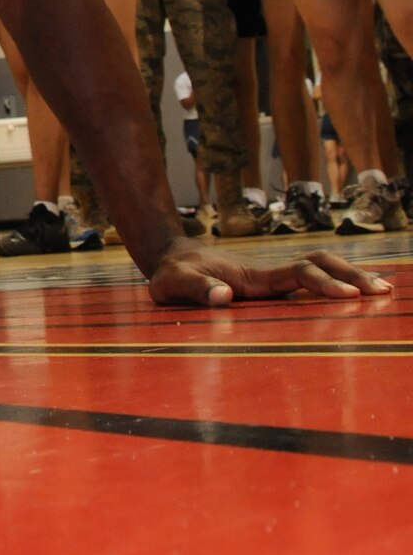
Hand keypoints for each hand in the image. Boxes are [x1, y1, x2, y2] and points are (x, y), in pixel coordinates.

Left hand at [147, 239, 391, 309]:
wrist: (171, 257)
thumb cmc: (171, 274)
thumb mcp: (173, 284)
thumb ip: (196, 290)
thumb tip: (225, 297)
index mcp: (252, 277)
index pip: (297, 275)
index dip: (323, 284)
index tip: (348, 296)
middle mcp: (268, 275)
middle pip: (319, 266)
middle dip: (351, 277)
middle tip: (383, 291)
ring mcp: (271, 279)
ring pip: (319, 270)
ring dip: (349, 277)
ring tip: (382, 290)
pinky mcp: (269, 285)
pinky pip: (309, 281)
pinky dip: (335, 284)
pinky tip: (354, 293)